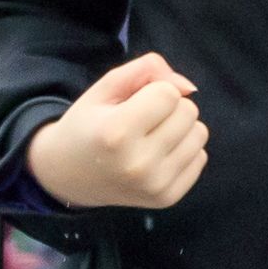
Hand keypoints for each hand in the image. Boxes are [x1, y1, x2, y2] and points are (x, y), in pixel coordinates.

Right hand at [27, 53, 210, 209]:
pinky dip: (184, 150)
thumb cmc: (88, 124)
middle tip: (142, 120)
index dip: (154, 90)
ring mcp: (154, 185)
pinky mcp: (166, 198)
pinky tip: (157, 155)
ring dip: (180, 128)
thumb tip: (188, 87)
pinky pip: (200, 157)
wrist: (67, 175)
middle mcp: (137, 164)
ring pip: (200, 134)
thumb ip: (147, 69)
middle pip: (188, 111)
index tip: (133, 103)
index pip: (169, 93)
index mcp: (116, 132)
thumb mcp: (105, 87)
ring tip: (151, 136)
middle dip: (169, 107)